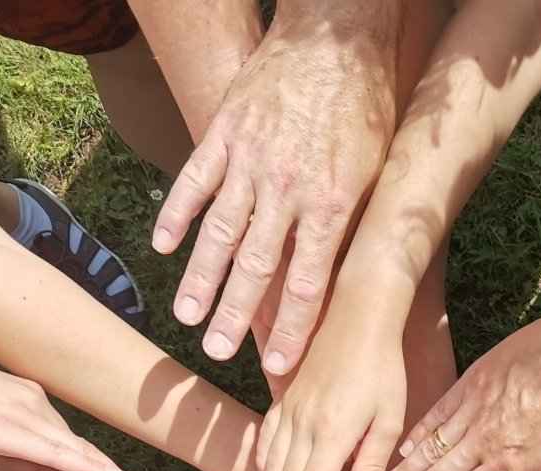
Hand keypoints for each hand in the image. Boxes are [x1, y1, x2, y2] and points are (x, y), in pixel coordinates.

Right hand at [0, 342, 148, 470]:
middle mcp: (33, 403)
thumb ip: (2, 428)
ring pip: (75, 452)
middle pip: (80, 448)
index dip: (94, 467)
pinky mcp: (8, 427)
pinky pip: (54, 451)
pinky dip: (84, 466)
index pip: (68, 441)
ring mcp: (23, 412)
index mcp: (26, 400)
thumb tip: (18, 445)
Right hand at [153, 20, 397, 372]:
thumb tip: (352, 282)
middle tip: (216, 353)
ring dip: (199, 278)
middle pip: (256, 266)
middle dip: (234, 315)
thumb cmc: (367, 107)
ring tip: (185, 317)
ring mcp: (249, 160)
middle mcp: (286, 187)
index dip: (291, 326)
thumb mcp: (378, 171)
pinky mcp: (224, 133)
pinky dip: (176, 214)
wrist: (335, 38)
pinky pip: (194, 181)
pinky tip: (163, 247)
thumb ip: (356, 224)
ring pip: (218, 231)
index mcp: (332, 202)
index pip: (308, 281)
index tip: (276, 363)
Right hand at [256, 324, 407, 470]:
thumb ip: (373, 461)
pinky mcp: (284, 400)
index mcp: (332, 432)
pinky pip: (266, 439)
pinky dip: (263, 465)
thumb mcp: (391, 418)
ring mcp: (289, 411)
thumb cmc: (383, 370)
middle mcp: (303, 424)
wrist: (358, 320)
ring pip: (271, 463)